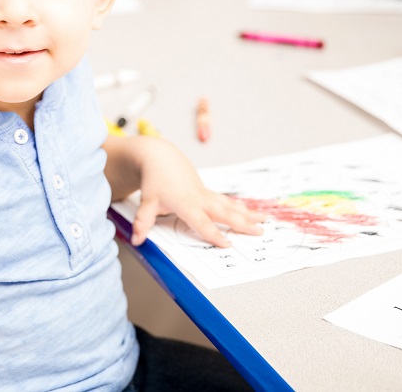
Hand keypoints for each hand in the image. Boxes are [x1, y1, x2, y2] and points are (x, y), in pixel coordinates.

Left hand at [123, 136, 265, 246]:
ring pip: (229, 206)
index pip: (202, 223)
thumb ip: (143, 222)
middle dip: (242, 224)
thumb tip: (137, 240)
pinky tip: (252, 212)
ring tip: (264, 221)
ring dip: (247, 214)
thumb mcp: (146, 202)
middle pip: (224, 213)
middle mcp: (199, 199)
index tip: (228, 245)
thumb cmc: (154, 180)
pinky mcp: (207, 192)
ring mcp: (205, 194)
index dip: (214, 234)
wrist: (160, 158)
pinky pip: (226, 201)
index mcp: (185, 203)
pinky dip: (240, 207)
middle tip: (259, 232)